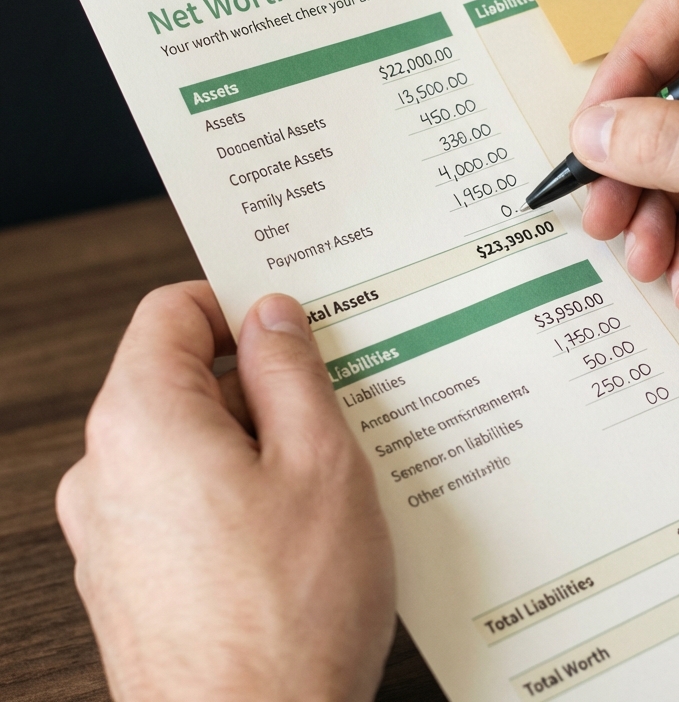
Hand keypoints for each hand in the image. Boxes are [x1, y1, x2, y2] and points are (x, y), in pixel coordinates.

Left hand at [56, 282, 394, 701]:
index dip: (237, 304)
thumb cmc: (288, 617)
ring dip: (254, 445)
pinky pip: (181, 499)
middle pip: (181, 378)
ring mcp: (110, 532)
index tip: (291, 325)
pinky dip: (234, 494)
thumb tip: (272, 316)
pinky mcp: (129, 578)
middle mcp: (106, 472)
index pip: (172, 310)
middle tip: (329, 412)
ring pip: (188, 443)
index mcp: (142, 422)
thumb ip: (290, 370)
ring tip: (320, 486)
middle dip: (258, 383)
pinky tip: (293, 534)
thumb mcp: (319, 460)